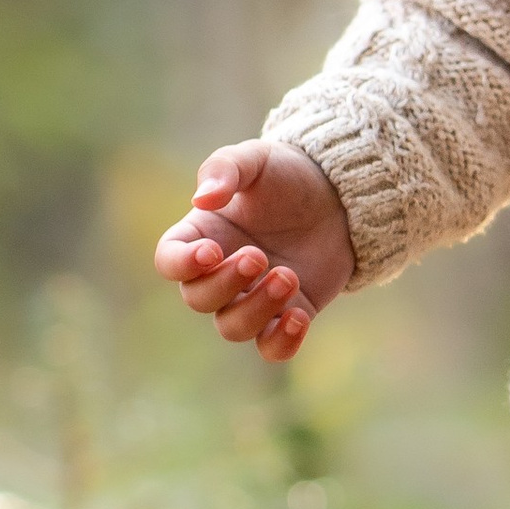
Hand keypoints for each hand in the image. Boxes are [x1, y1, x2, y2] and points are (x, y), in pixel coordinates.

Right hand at [153, 139, 356, 362]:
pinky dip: (281, 343)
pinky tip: (299, 318)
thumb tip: (201, 199)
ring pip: (232, 327)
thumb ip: (225, 170)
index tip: (213, 251)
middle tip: (259, 256)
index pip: (169, 261)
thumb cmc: (288, 174)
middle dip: (226, 283)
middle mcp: (220, 272)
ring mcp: (253, 297)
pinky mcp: (289, 314)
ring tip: (288, 276)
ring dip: (256, 309)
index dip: (183, 264)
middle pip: (199, 299)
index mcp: (201, 235)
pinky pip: (272, 348)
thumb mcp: (257, 160)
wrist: (340, 195)